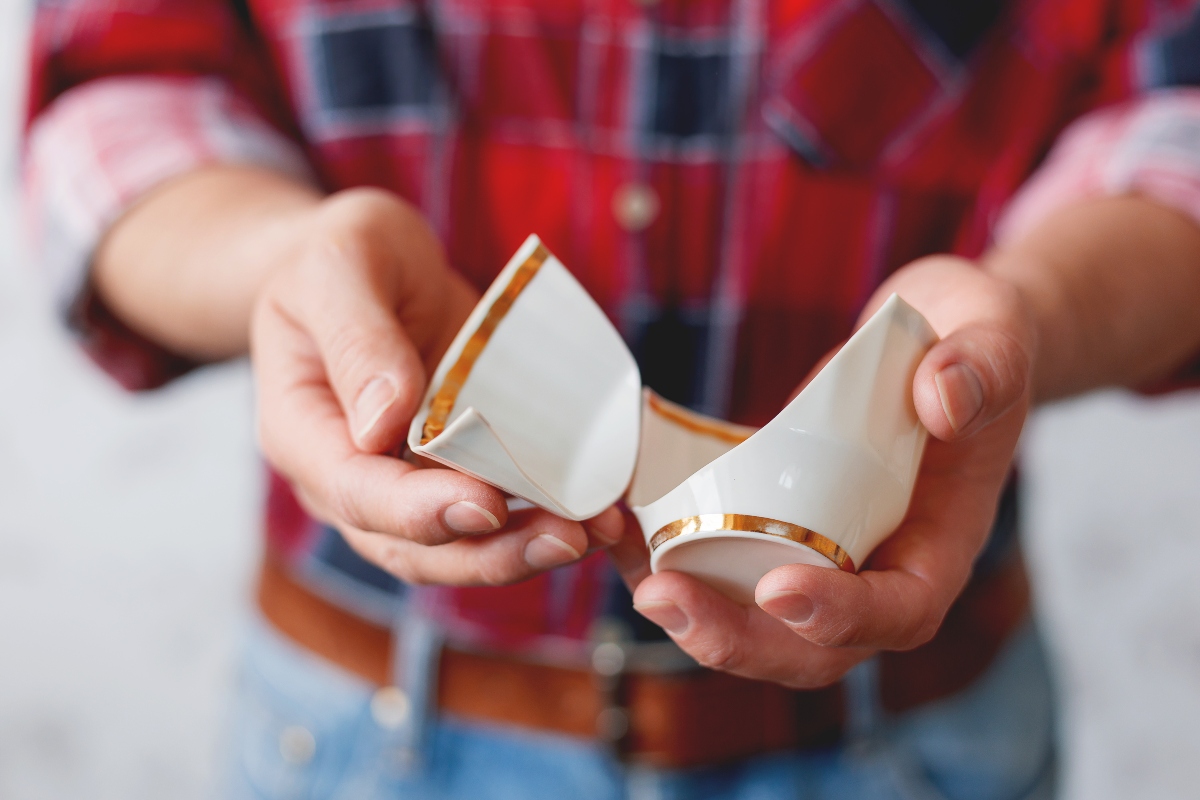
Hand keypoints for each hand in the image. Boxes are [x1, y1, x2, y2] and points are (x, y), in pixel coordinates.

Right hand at [251, 189, 622, 583]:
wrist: (367, 265)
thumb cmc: (337, 255)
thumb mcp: (339, 265)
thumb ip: (356, 337)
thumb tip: (384, 423)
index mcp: (304, 430)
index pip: (355, 491)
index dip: (418, 511)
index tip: (485, 505)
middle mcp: (350, 476)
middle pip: (412, 545)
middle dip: (491, 552)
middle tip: (567, 538)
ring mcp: (406, 481)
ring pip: (460, 544)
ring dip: (527, 548)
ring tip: (598, 532)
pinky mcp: (457, 470)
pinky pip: (498, 510)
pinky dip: (547, 515)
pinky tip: (601, 509)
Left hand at [612, 256, 1033, 687]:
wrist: (938, 335)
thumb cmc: (974, 338)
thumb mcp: (991, 334)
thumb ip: (979, 367)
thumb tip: (941, 399)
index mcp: (940, 545)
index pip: (900, 611)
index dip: (842, 616)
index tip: (779, 590)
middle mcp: (877, 568)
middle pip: (810, 645)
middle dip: (734, 638)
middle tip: (662, 599)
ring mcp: (823, 554)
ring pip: (754, 620)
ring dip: (688, 612)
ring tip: (623, 574)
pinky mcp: (776, 525)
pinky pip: (722, 562)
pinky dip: (669, 556)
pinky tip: (618, 529)